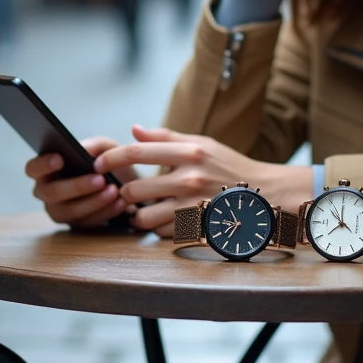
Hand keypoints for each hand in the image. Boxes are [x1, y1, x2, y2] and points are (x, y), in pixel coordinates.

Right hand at [25, 137, 138, 227]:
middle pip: (51, 192)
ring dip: (93, 202)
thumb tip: (83, 149)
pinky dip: (106, 212)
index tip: (60, 159)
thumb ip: (94, 145)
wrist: (127, 183)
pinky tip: (121, 202)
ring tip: (114, 191)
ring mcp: (60, 211)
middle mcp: (47, 192)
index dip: (43, 165)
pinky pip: (87, 222)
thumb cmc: (107, 161)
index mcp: (47, 170)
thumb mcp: (105, 147)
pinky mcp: (77, 226)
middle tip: (99, 179)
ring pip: (69, 211)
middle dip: (76, 186)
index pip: (33, 168)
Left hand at [96, 125, 312, 237]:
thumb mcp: (203, 144)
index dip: (110, 158)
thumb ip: (167, 138)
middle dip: (125, 192)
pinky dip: (158, 228)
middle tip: (129, 193)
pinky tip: (168, 220)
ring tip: (146, 209)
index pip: (137, 152)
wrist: (265, 197)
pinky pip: (160, 233)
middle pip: (133, 188)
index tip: (97, 163)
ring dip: (138, 215)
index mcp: (190, 152)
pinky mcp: (195, 230)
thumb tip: (133, 129)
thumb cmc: (230, 168)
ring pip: (142, 217)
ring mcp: (192, 207)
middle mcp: (189, 178)